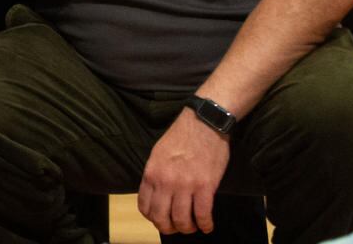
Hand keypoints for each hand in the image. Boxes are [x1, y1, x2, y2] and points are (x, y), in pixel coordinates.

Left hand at [137, 109, 229, 235]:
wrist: (204, 123)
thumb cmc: (182, 137)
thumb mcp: (158, 154)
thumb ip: (156, 175)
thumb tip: (156, 195)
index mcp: (151, 173)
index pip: (145, 206)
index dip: (153, 218)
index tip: (162, 220)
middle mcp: (165, 182)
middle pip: (161, 218)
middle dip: (169, 228)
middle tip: (178, 228)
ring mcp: (185, 185)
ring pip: (182, 220)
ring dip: (188, 228)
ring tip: (194, 226)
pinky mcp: (205, 186)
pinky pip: (203, 215)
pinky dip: (205, 225)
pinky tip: (207, 226)